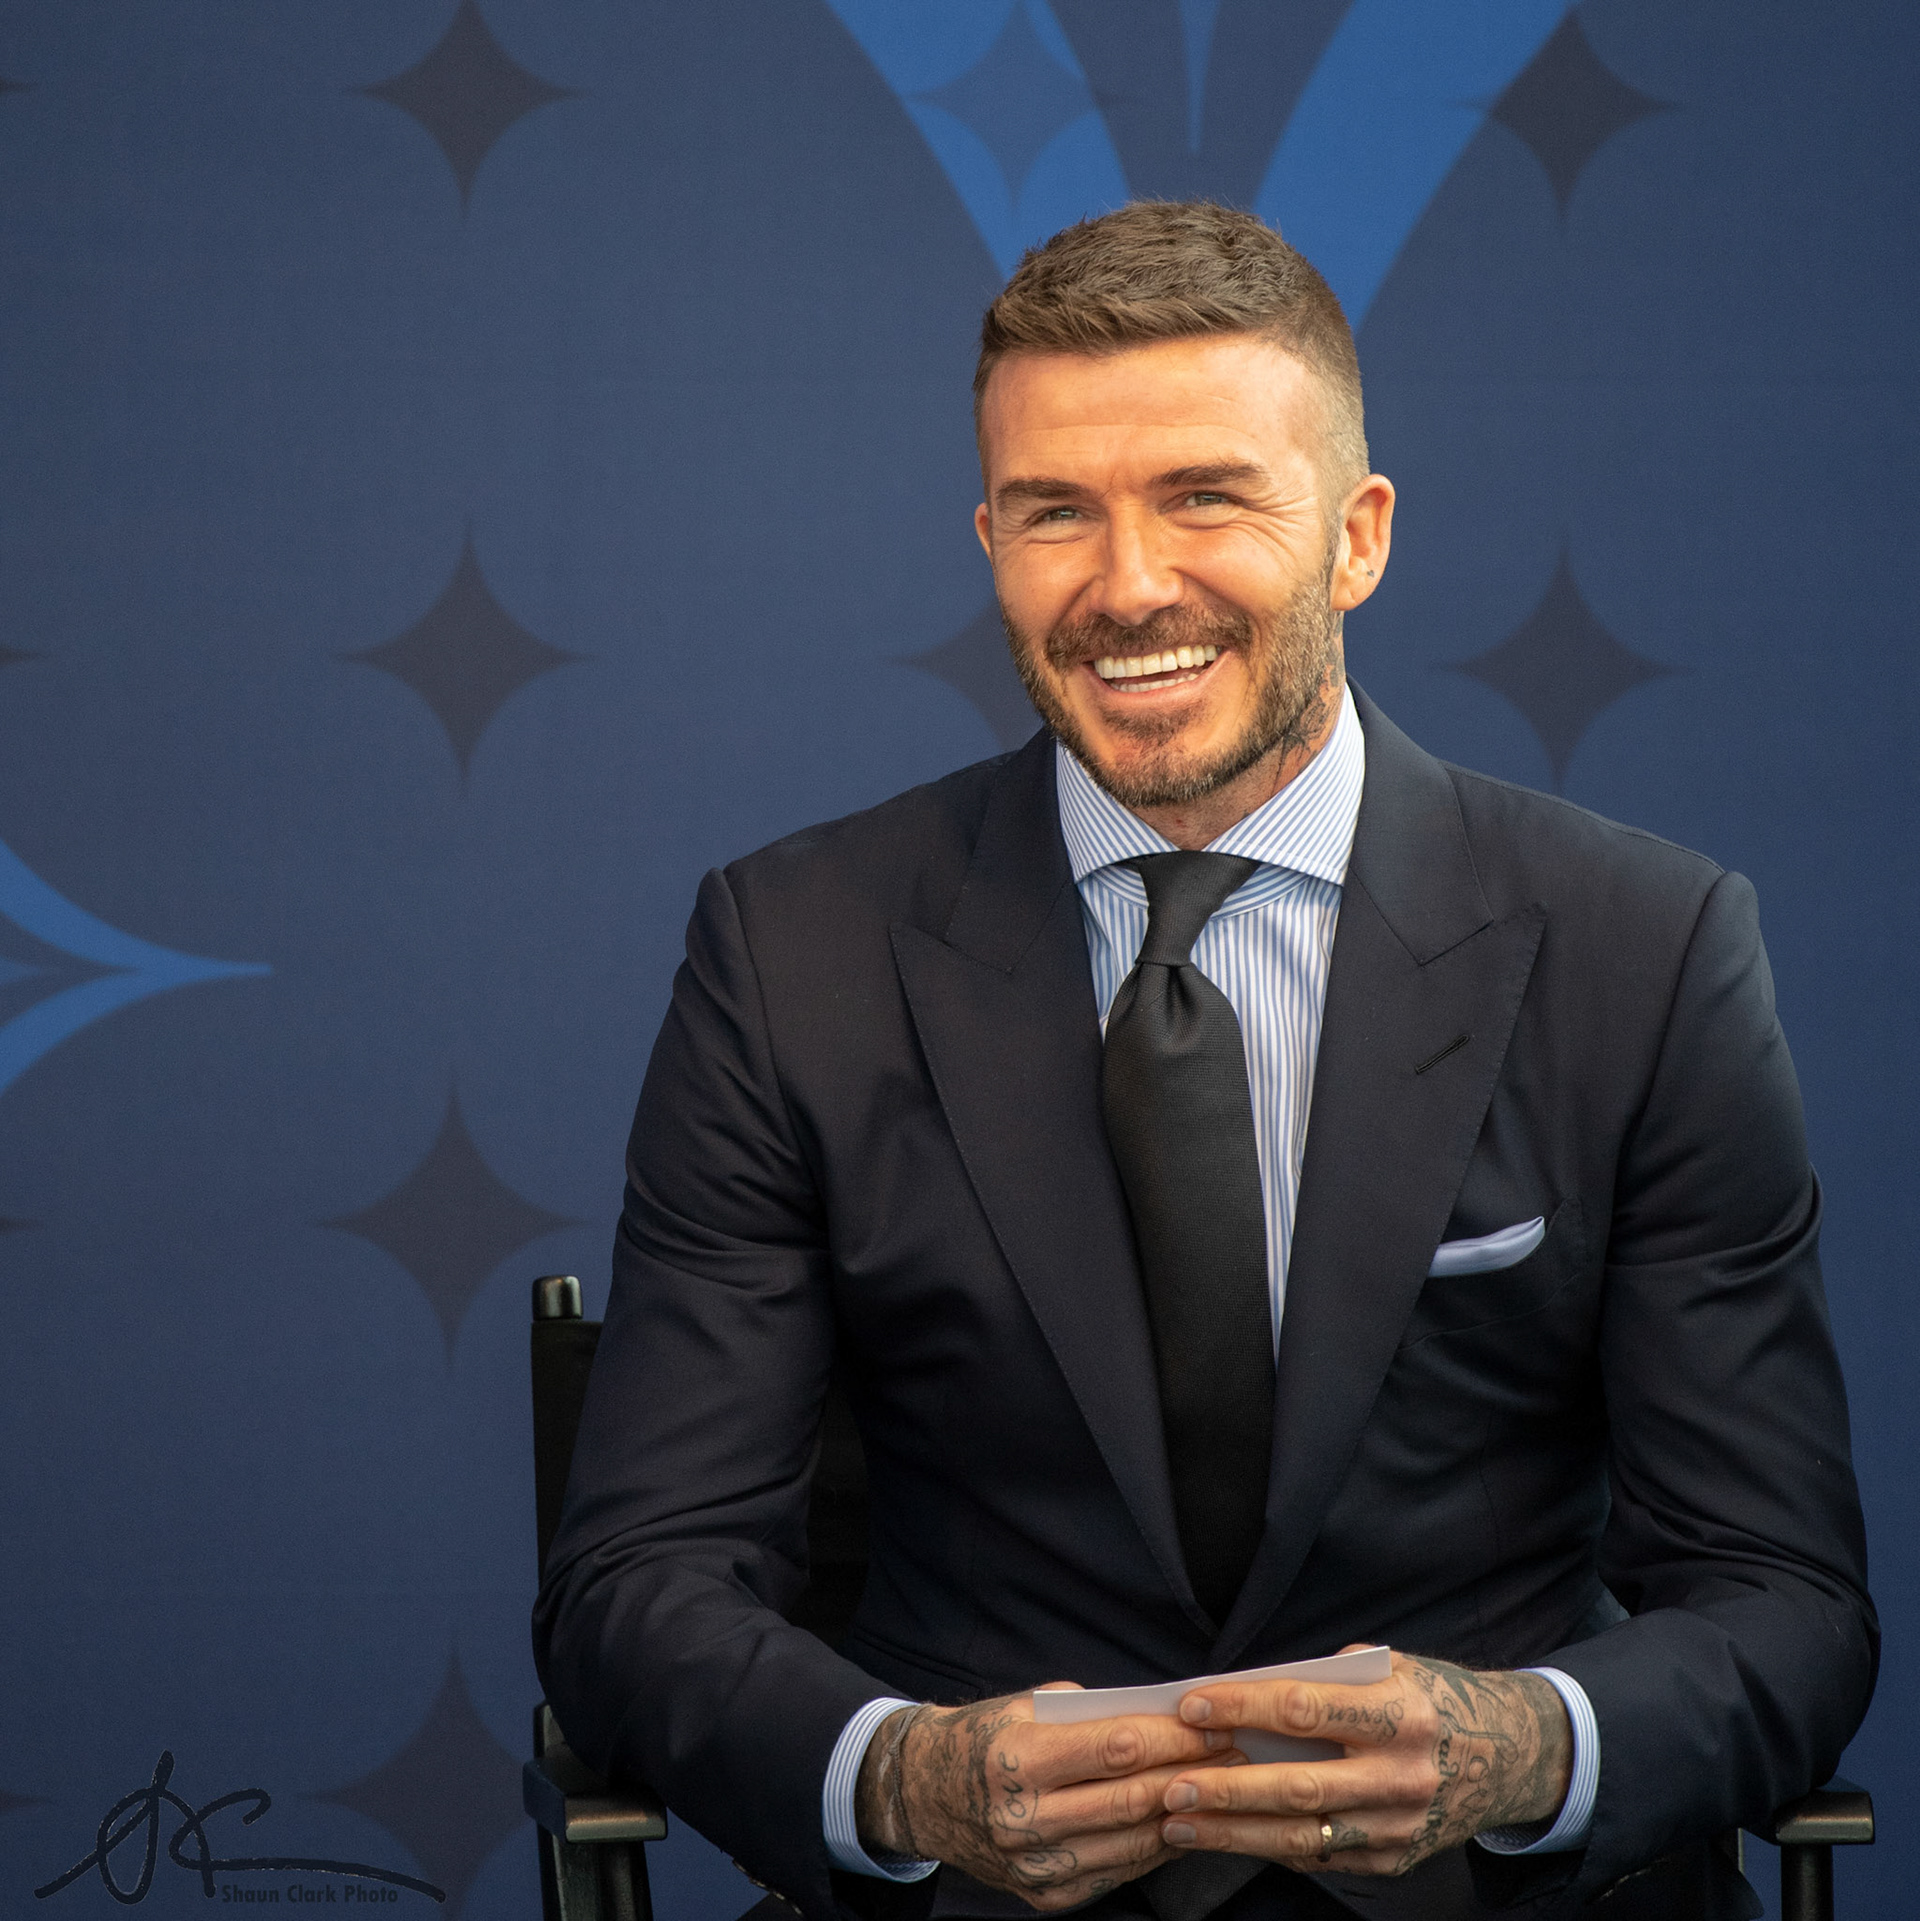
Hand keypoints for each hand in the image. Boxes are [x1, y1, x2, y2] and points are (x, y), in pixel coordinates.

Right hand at [856, 1687, 1242, 1909]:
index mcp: (1018, 1759)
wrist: (925, 1794)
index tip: (1214, 1724)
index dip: (1172, 1737)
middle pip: (1130, 1800)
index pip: (1116, 1748)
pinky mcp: (1044, 1896)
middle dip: (1191, 1775)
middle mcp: (1024, 1819)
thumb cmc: (985, 1738)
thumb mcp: (1024, 1707)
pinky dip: (1153, 1849)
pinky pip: (1115, 1872)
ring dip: (1183, 1816)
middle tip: (1237, 1756)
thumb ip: (1088, 1714)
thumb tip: (1158, 1714)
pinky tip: (1180, 1824)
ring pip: (1130, 1844)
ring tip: (1221, 1791)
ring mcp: (1035, 1866)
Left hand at [1157, 1651, 1571, 1875]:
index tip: (1192, 1706)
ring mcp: (1397, 1826)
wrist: (1504, 1757)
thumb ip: (1324, 1680)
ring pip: (1302, 1835)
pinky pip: (1319, 1855)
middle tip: (1171, 1786)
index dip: (1243, 1708)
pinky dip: (1268, 1845)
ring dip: (1232, 1832)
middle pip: (1297, 1786)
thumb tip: (1246, 1692)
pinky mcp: (1392, 1859)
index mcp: (1397, 1714)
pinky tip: (1228, 1835)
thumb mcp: (1388, 1668)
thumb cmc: (1429, 1698)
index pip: (1305, 1709)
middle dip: (1226, 1788)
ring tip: (1177, 1822)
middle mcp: (1400, 1775)